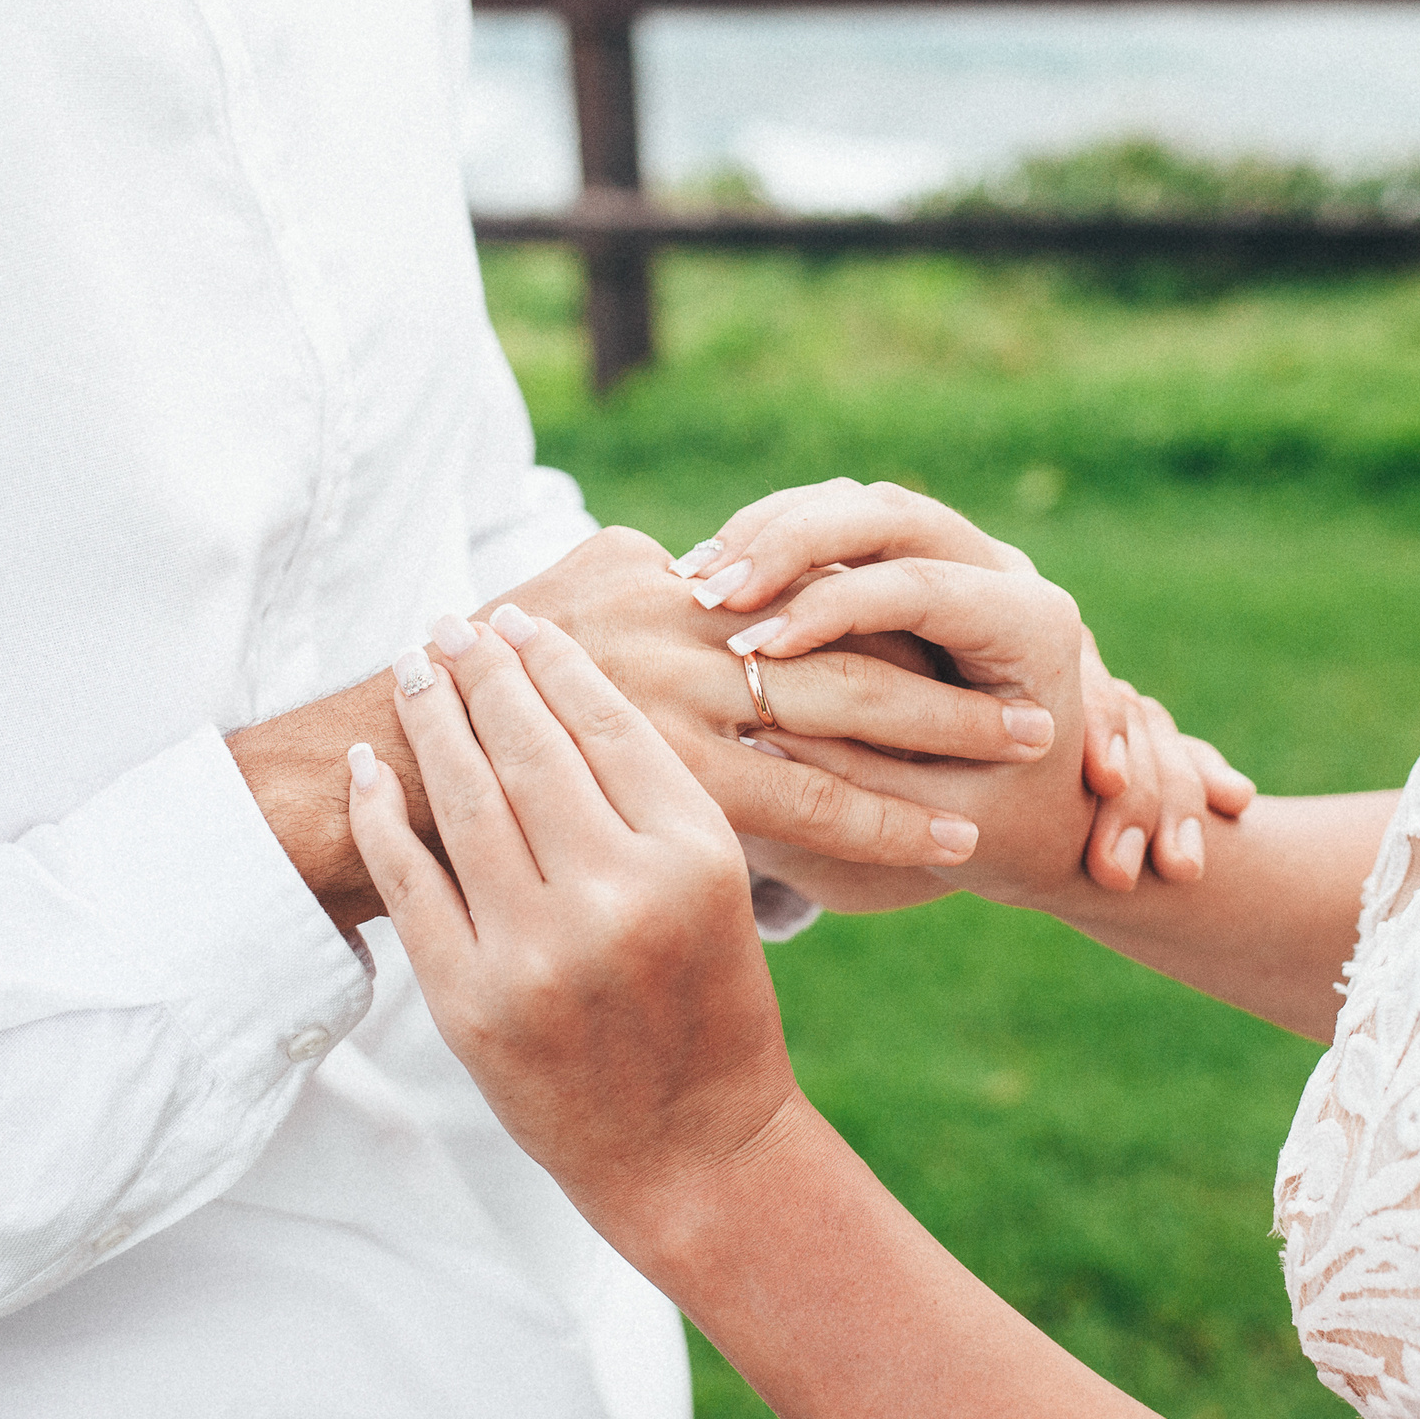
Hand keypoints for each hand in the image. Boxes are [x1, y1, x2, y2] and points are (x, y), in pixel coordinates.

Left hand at [345, 605, 798, 1246]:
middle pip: (529, 749)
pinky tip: (371, 762)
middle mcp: (618, 898)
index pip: (608, 725)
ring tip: (414, 667)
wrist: (690, 1153)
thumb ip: (656, 795)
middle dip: (482, 671)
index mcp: (695, 859)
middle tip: (450, 623)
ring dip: (430, 718)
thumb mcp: (722, 888)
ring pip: (466, 800)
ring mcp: (537, 954)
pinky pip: (410, 882)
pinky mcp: (471, 1003)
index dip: (552, 661)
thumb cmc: (711, 1006)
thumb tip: (568, 680)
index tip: (518, 619)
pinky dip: (381, 812)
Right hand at [487, 528, 1063, 870]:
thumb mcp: (564, 597)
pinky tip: (939, 852)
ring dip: (931, 756)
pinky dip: (874, 828)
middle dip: (945, 688)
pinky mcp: (664, 796)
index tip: (976, 636)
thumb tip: (700, 566)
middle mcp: (677, 639)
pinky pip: (794, 810)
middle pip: (844, 656)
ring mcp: (671, 715)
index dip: (897, 621)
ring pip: (833, 731)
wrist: (380, 767)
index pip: (809, 597)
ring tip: (1014, 784)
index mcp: (664, 590)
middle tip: (1039, 710)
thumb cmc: (469, 684)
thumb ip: (643, 579)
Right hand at [682, 481, 1252, 893]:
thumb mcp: (944, 817)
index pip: (923, 586)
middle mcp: (1004, 569)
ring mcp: (959, 555)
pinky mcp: (914, 560)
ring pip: (855, 502)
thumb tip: (764, 735)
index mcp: (1036, 626)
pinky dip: (772, 540)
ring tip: (697, 582)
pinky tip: (705, 578)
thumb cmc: (1005, 832)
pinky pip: (836, 523)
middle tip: (714, 591)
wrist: (1052, 816)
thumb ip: (872, 776)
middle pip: (888, 511)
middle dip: (793, 542)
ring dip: (773, 533)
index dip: (834, 609)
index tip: (757, 649)